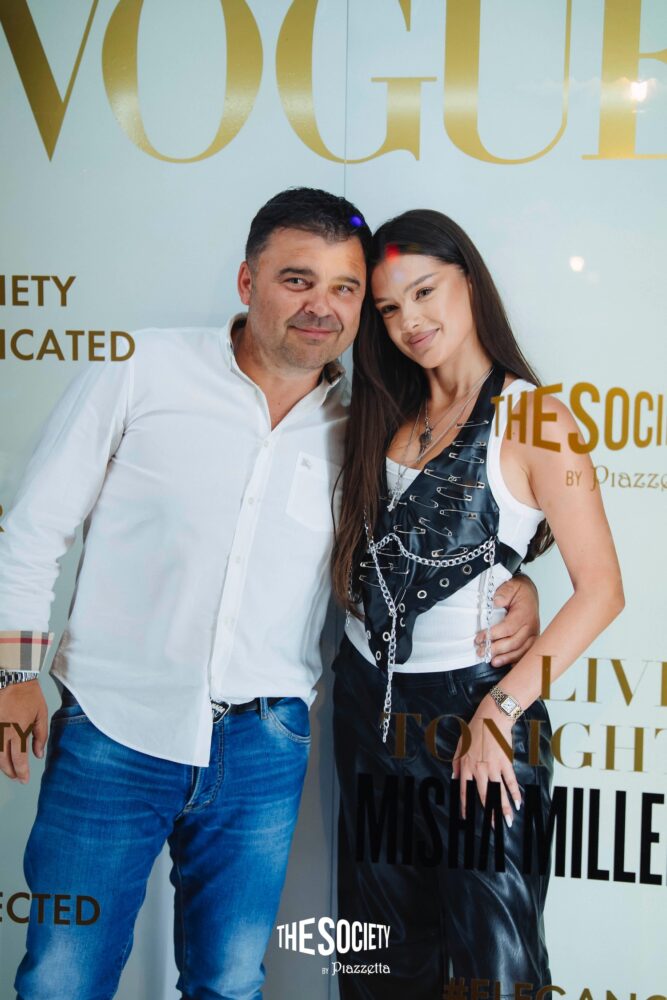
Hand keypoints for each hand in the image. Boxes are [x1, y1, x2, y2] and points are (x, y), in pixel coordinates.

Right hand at [0, 681, 47, 782]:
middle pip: (3, 760)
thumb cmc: (29, 695)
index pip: (18, 758)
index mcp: (18, 730)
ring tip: (10, 769)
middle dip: (10, 771)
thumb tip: (38, 755)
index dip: (21, 772)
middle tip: (17, 777)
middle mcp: (3, 732)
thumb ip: (40, 736)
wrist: (13, 677)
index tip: (24, 779)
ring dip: (2, 764)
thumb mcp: (41, 714)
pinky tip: (1, 755)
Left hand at [452, 693, 521, 826]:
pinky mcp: (505, 762)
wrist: (490, 719)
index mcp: (465, 767)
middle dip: (488, 813)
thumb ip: (456, 764)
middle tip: (493, 827)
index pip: (464, 791)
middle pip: (483, 796)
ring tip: (508, 821)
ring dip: (503, 808)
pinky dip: (515, 793)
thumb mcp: (459, 746)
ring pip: (498, 792)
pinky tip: (518, 803)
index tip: (467, 818)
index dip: (465, 806)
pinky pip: (510, 781)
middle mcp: (478, 770)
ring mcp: (492, 767)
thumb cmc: (474, 731)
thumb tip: (453, 778)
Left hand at [475, 573, 538, 666]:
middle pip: (514, 642)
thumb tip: (496, 601)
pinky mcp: (532, 640)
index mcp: (525, 614)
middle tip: (481, 652)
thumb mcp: (511, 586)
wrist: (529, 594)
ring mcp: (533, 635)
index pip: (508, 628)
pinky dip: (517, 660)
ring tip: (493, 661)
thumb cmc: (519, 592)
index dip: (493, 635)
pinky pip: (526, 654)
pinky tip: (507, 665)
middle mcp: (531, 626)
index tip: (479, 638)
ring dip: (506, 658)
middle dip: (496, 649)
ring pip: (521, 651)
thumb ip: (504, 592)